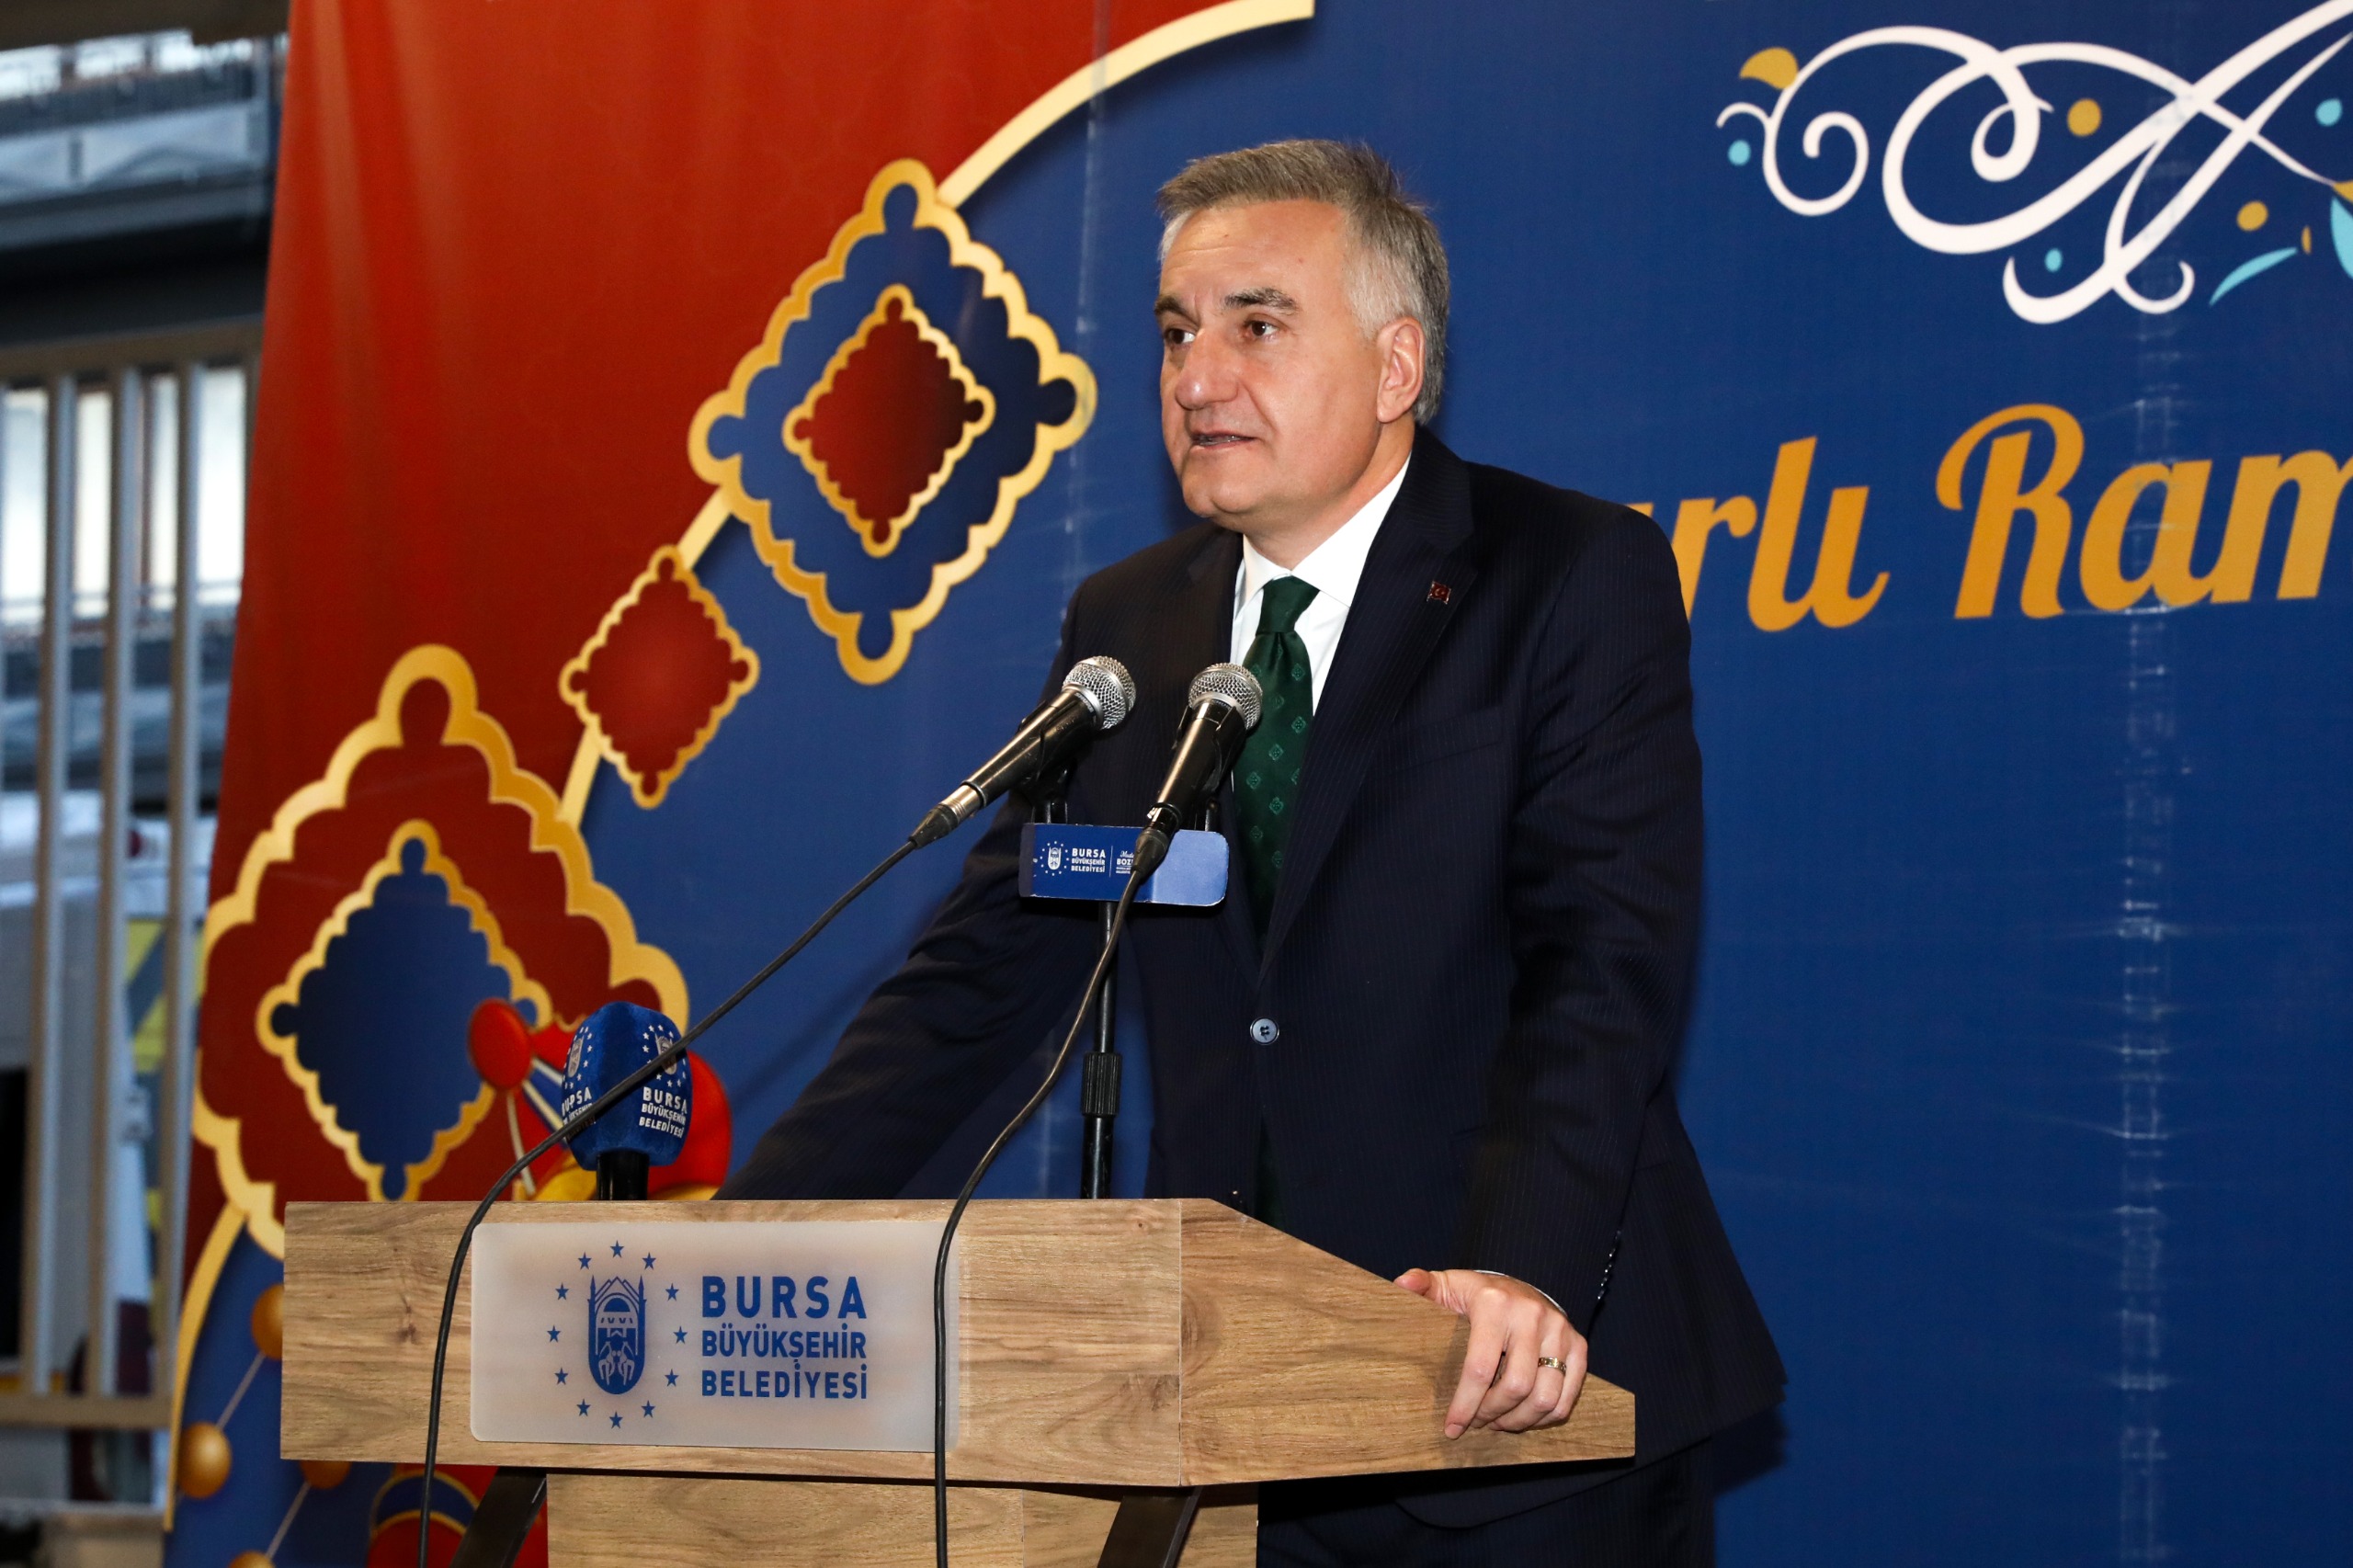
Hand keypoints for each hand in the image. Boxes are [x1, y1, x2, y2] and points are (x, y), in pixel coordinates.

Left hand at [1394, 1268, 1587, 1438]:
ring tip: (1497, 1423)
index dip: (1465, 1404)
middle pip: (1515, 1387)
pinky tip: (1521, 1416)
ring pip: (1544, 1397)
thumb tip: (1402, 1284)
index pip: (1480, 1368)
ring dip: (1518, 1421)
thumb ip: (1421, 1285)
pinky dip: (1545, 1417)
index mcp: (1494, 1303)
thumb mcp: (1446, 1286)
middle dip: (1491, 1415)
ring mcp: (1559, 1330)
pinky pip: (1567, 1396)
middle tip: (1476, 1423)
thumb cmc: (1474, 1295)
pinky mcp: (1578, 1345)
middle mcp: (1531, 1314)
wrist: (1518, 1286)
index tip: (1452, 1428)